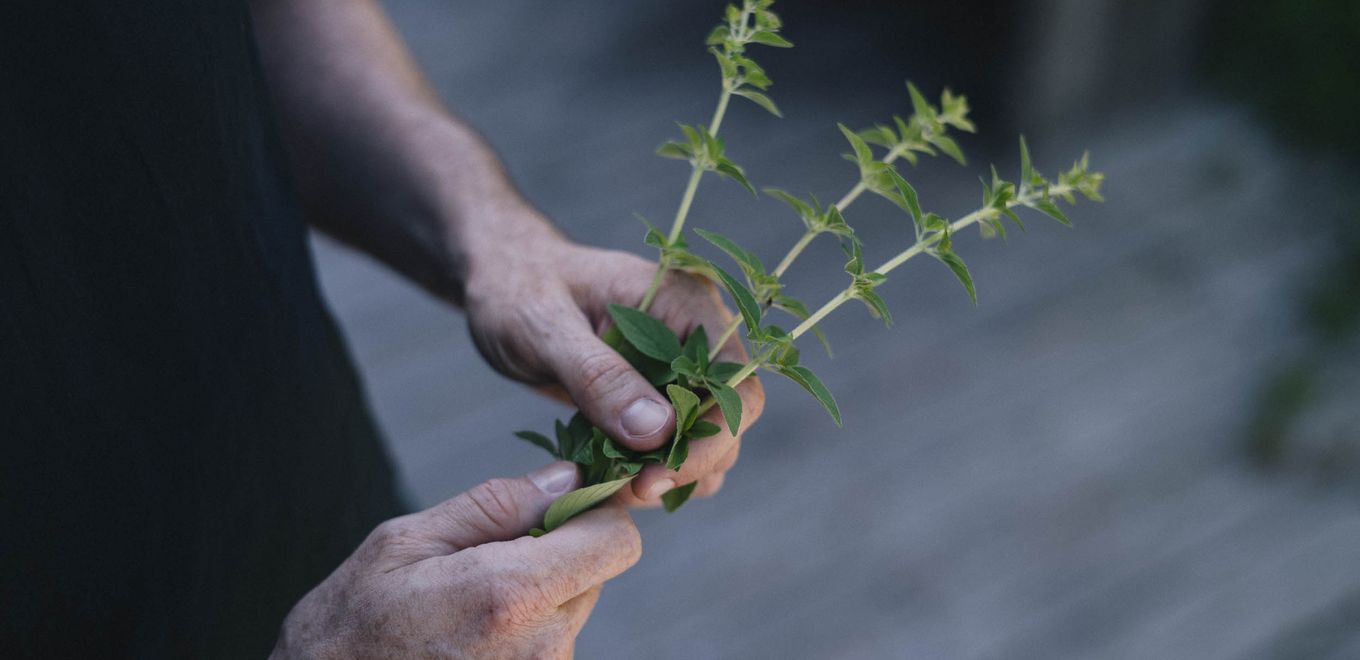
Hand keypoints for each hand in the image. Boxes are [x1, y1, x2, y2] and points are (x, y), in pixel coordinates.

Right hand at [271, 462, 639, 658]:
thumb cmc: (350, 624)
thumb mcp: (407, 542)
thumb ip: (498, 506)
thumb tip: (568, 477)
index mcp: (510, 596)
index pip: (615, 542)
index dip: (599, 510)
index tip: (563, 499)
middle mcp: (542, 646)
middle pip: (596, 571)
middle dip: (559, 548)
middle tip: (490, 552)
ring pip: (573, 606)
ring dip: (538, 590)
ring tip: (466, 601)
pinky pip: (552, 641)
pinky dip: (525, 625)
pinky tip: (469, 632)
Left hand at [463, 219, 763, 504]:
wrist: (501, 282)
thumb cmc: (517, 288)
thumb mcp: (544, 326)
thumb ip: (599, 376)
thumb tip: (658, 430)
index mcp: (687, 304)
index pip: (734, 382)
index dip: (710, 437)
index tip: (653, 477)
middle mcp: (696, 337)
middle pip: (728, 419)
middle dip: (685, 464)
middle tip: (625, 491)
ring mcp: (678, 370)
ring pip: (706, 442)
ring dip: (668, 474)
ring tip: (610, 486)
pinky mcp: (654, 398)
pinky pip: (672, 447)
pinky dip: (646, 471)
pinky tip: (604, 477)